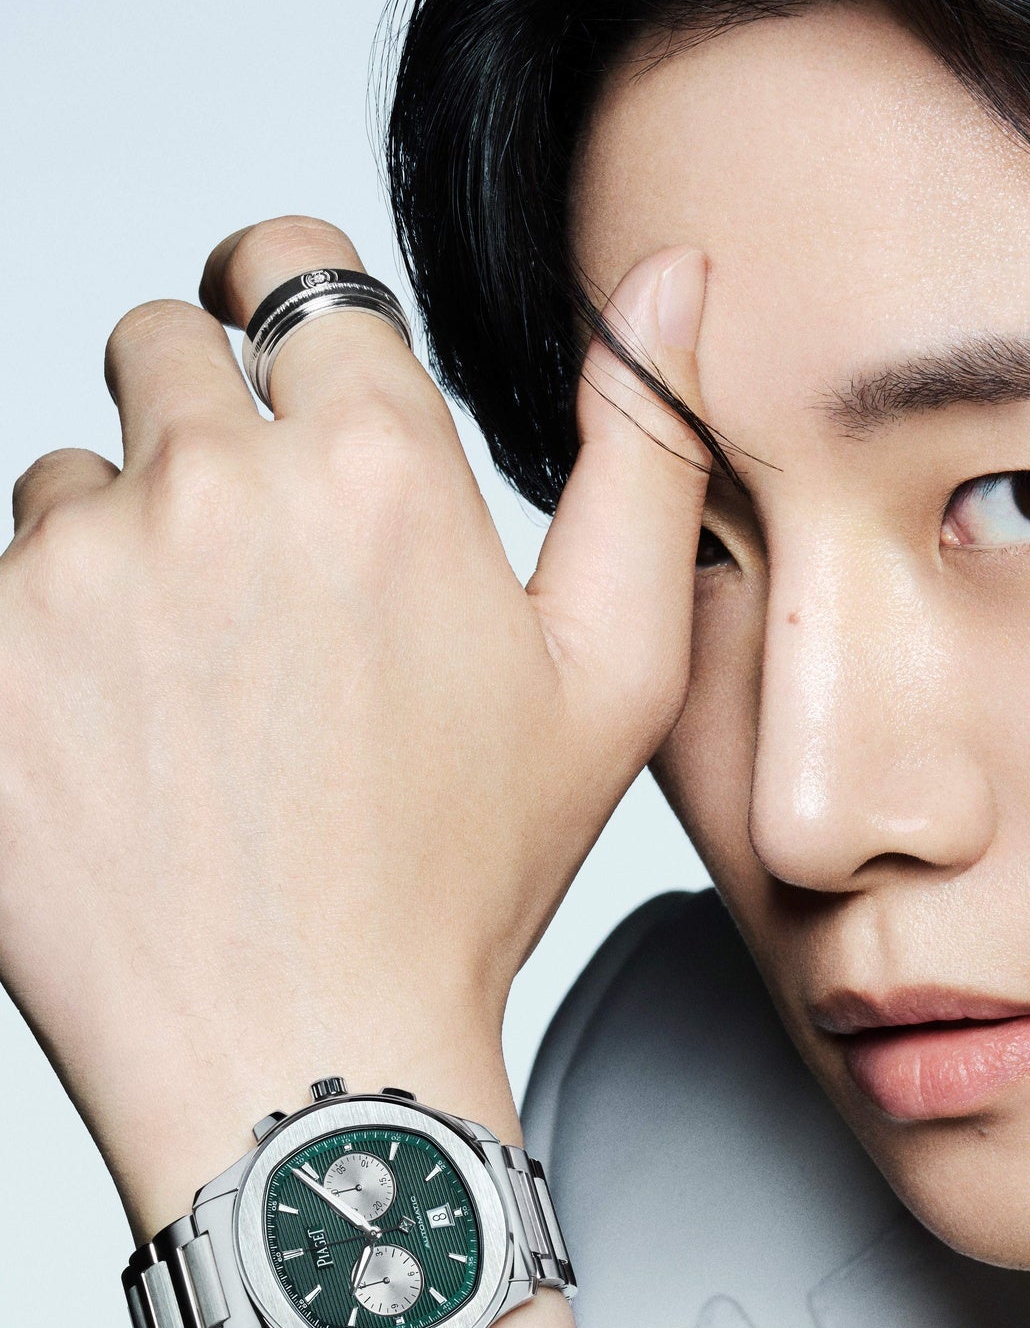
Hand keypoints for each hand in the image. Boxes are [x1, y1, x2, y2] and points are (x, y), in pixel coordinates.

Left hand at [0, 214, 710, 1238]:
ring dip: (121, 554)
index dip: (291, 326)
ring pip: (69, 480)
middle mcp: (218, 487)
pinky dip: (45, 654)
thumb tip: (670, 278)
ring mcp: (76, 568)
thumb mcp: (612, 681)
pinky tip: (127, 759)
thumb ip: (646, 454)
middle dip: (205, 439)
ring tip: (200, 710)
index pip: (289, 269)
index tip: (292, 395)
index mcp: (381, 473)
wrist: (301, 1057)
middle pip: (162, 350)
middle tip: (263, 601)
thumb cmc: (458, 886)